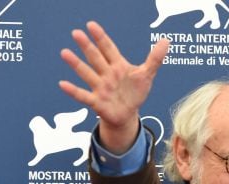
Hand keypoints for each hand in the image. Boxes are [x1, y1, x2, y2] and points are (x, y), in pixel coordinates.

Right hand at [59, 21, 169, 153]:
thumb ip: (155, 58)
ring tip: (65, 53)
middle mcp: (106, 74)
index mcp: (118, 65)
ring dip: (76, 64)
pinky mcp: (97, 102)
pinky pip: (83, 96)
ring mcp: (100, 87)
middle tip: (76, 33)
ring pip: (87, 74)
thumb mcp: (147, 75)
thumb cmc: (134, 92)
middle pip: (95, 58)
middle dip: (86, 46)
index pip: (108, 48)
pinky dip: (73, 91)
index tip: (91, 25)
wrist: (127, 114)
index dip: (101, 37)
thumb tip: (166, 40)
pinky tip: (62, 84)